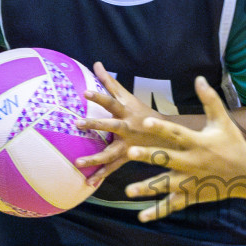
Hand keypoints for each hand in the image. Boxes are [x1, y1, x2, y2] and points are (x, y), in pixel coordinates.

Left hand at [73, 62, 170, 183]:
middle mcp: (127, 128)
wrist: (168, 135)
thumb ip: (110, 82)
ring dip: (94, 158)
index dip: (99, 95)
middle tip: (77, 123)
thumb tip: (96, 63)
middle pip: (111, 125)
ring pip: (110, 152)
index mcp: (127, 111)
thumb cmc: (142, 112)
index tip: (85, 92)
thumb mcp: (129, 96)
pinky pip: (113, 167)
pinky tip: (89, 182)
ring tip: (77, 163)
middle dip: (95, 124)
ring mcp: (128, 144)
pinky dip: (101, 174)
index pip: (111, 101)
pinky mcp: (127, 157)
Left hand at [121, 76, 245, 221]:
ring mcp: (192, 181)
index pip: (177, 133)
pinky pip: (173, 205)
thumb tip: (199, 78)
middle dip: (148, 157)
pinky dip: (157, 212)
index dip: (162, 128)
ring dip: (148, 188)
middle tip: (130, 152)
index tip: (146, 122)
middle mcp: (193, 162)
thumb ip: (210, 100)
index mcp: (198, 142)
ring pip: (166, 185)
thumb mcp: (222, 121)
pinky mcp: (192, 195)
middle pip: (167, 159)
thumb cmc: (233, 143)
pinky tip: (141, 217)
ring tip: (129, 190)